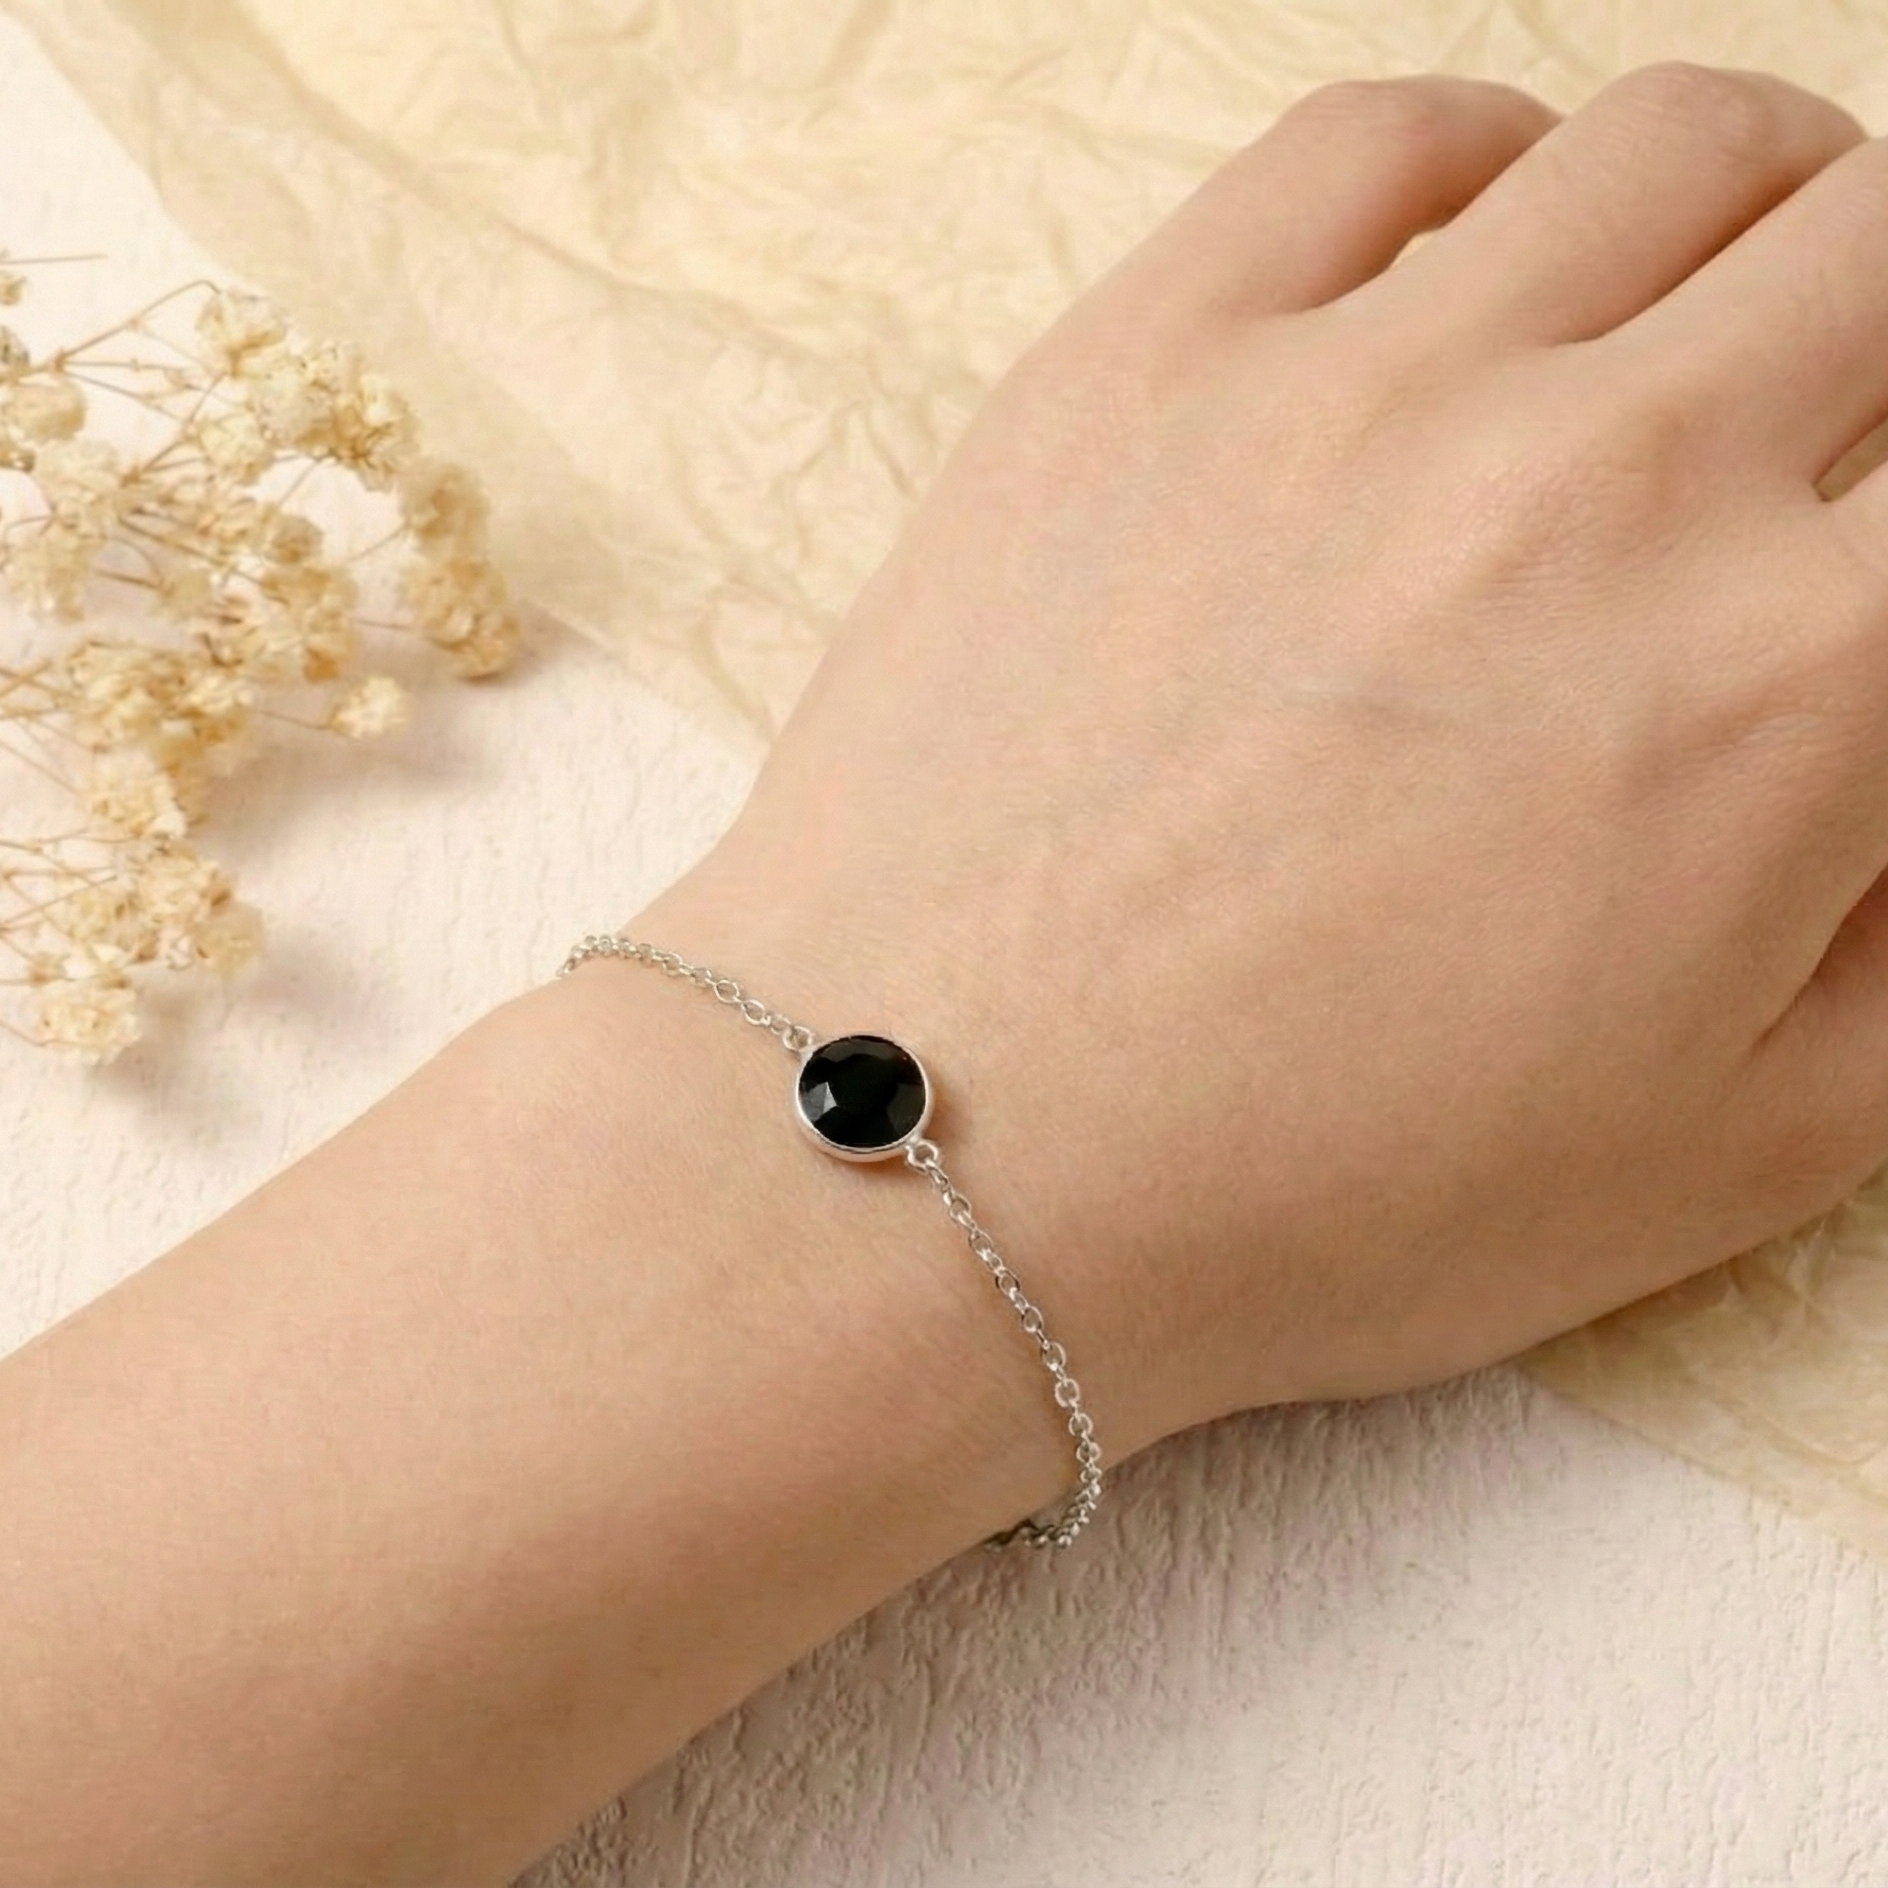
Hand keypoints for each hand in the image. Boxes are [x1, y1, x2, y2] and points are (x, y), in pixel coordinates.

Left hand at [642, 67, 1887, 1461]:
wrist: (947, 1152)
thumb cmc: (1308, 1197)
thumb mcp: (1729, 1152)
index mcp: (1795, 682)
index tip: (1863, 572)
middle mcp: (1609, 478)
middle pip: (1872, 246)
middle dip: (1883, 322)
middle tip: (1828, 415)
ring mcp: (1358, 389)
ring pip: (1663, 152)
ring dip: (1741, 206)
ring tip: (1698, 305)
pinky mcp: (1147, 361)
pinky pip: (1369, 145)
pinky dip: (1475, 166)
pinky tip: (1471, 262)